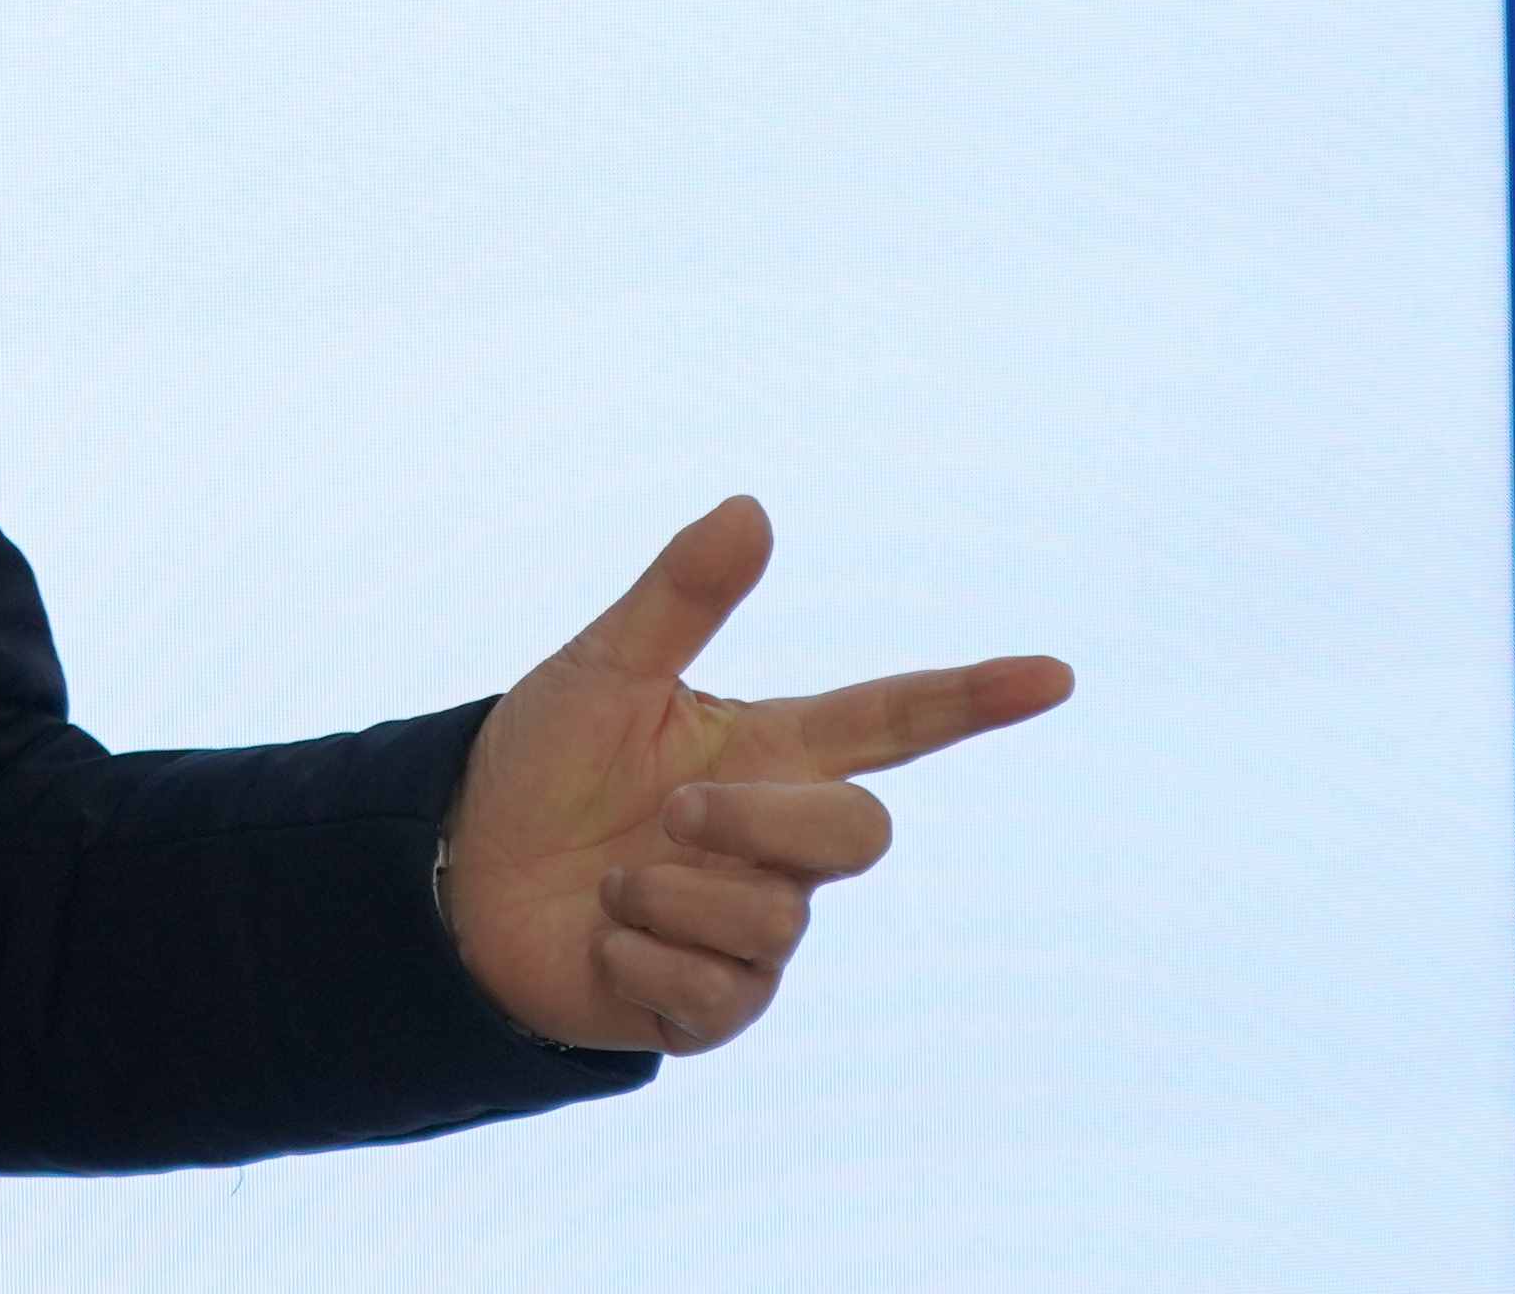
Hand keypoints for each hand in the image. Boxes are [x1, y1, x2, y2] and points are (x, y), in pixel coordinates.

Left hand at [435, 494, 1068, 1056]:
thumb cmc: (542, 768)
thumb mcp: (602, 671)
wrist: (461, 877)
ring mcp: (758, 932)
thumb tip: (752, 507)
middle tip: (671, 812)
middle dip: (763, 823)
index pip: (897, 722)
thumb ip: (680, 597)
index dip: (975, 699)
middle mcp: (781, 845)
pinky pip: (719, 990)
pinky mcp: (717, 1008)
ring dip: (670, 893)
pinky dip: (641, 959)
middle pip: (859, 834)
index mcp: (771, 751)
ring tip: (611, 883)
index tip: (1053, 674)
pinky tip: (605, 943)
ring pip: (775, 917)